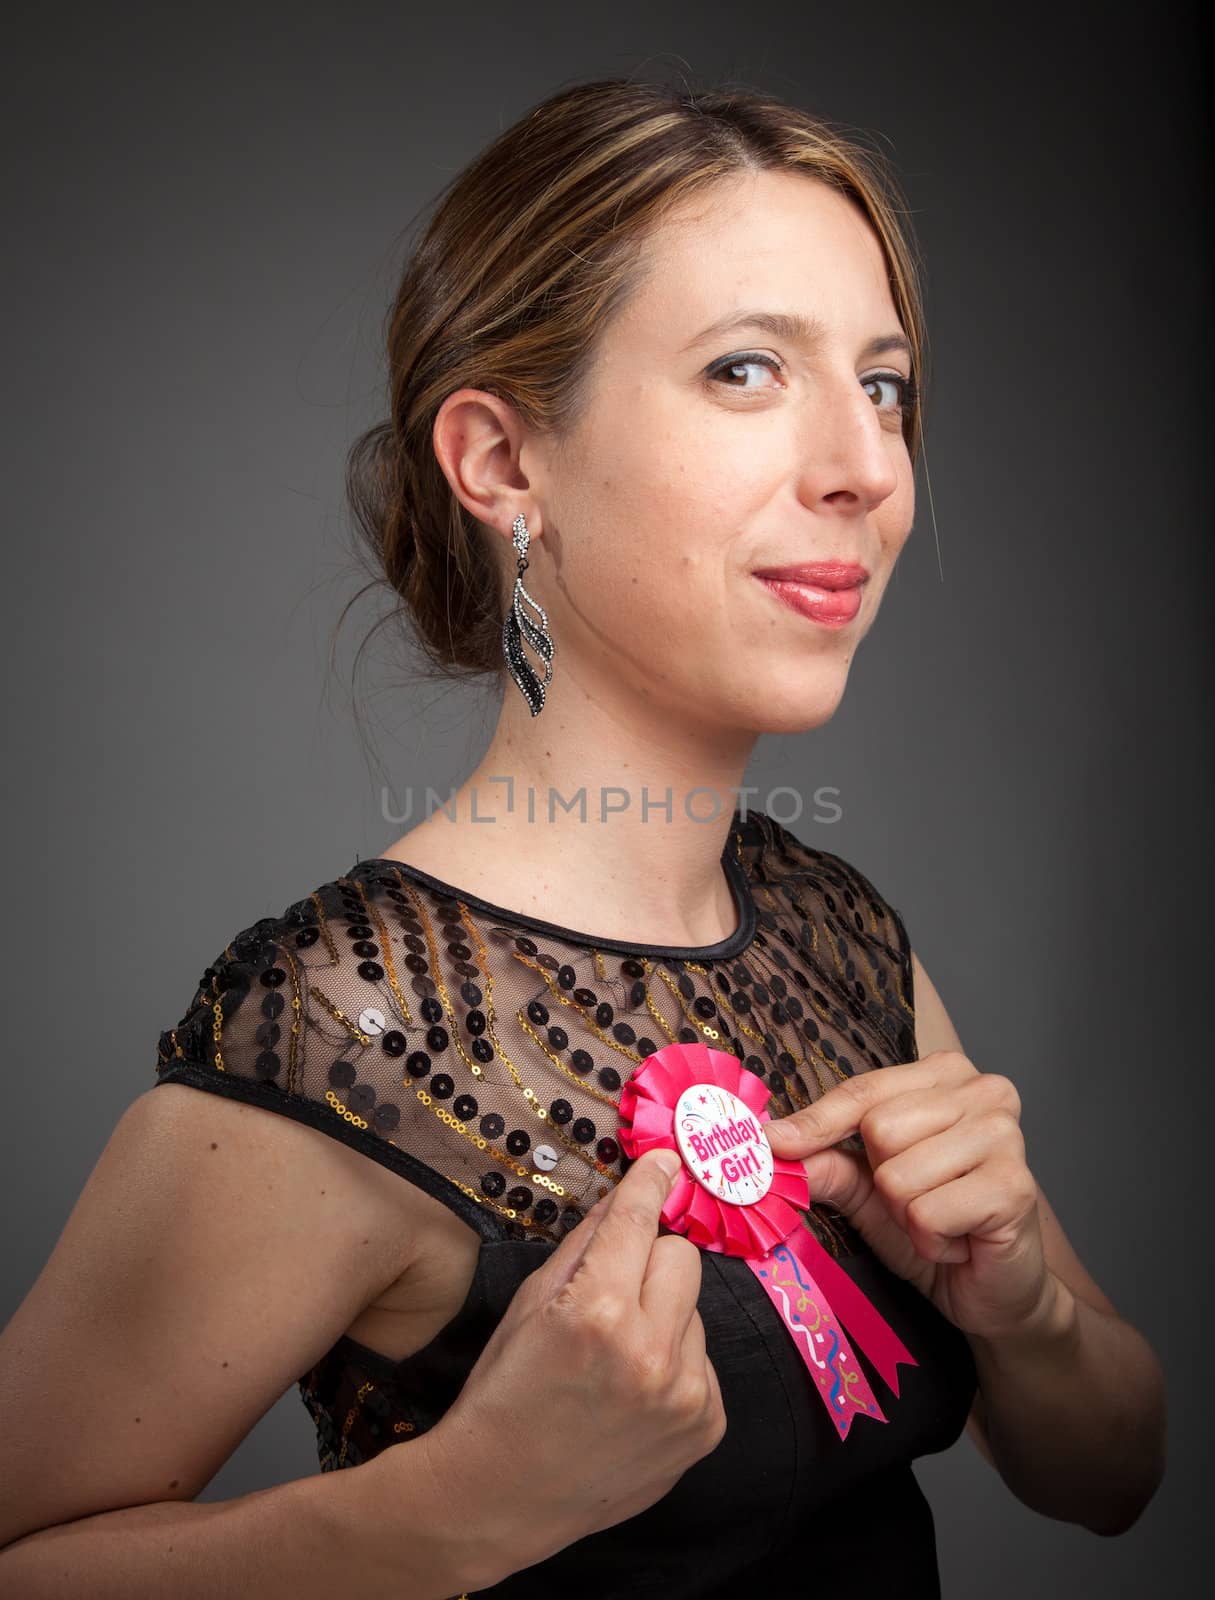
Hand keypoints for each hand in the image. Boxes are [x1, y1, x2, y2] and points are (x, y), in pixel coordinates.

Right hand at [412, 1148, 725, 1586]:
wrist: (502, 1496)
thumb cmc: (506, 1390)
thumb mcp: (531, 1303)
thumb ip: (586, 1242)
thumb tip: (629, 1191)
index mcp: (598, 1312)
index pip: (639, 1220)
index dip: (650, 1182)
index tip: (666, 1160)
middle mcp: (651, 1352)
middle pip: (683, 1257)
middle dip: (651, 1261)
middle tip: (614, 1290)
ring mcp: (686, 1396)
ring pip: (695, 1310)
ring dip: (664, 1318)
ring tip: (616, 1359)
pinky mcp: (707, 1427)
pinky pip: (704, 1361)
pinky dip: (676, 1365)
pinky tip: (635, 1392)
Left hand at [763, 1050, 1058, 1342]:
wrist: (993, 1289)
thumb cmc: (937, 1225)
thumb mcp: (869, 1190)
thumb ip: (828, 1162)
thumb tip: (774, 1147)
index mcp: (945, 1074)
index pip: (862, 1091)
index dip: (815, 1122)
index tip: (772, 1143)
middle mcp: (984, 1091)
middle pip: (879, 1129)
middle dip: (884, 1181)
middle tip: (920, 1200)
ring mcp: (1005, 1134)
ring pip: (898, 1175)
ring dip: (908, 1215)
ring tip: (942, 1220)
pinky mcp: (1014, 1185)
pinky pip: (927, 1213)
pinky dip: (931, 1240)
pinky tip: (960, 1241)